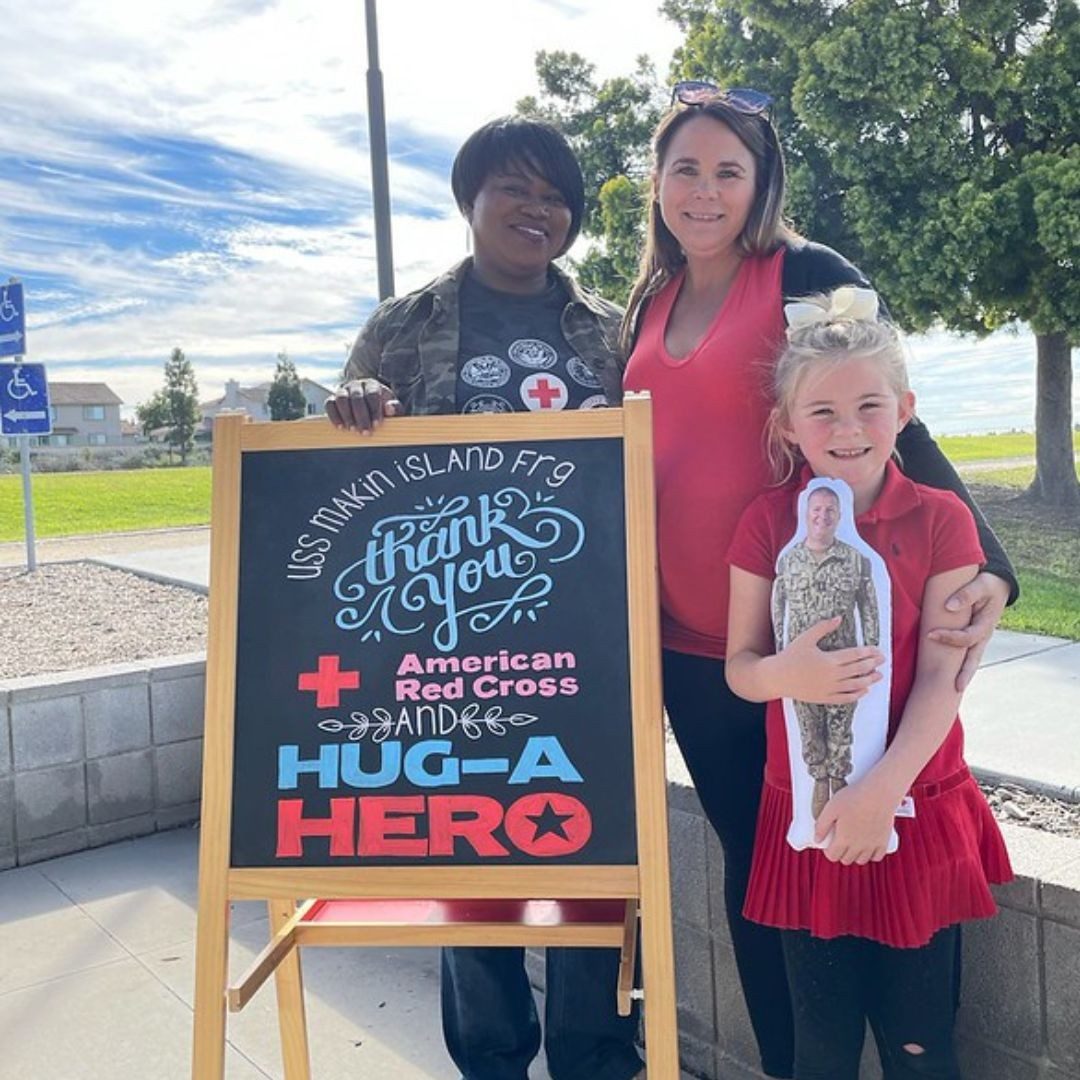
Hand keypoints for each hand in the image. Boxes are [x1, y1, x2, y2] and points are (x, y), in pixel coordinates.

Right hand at [325, 379, 400, 432]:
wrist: (368, 411)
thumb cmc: (383, 410)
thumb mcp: (393, 410)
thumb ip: (395, 409)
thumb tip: (389, 407)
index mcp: (372, 385)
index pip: (372, 394)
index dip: (374, 409)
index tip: (377, 424)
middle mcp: (356, 385)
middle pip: (356, 396)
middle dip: (361, 415)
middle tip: (365, 431)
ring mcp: (342, 391)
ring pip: (341, 398)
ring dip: (347, 415)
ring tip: (353, 429)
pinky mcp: (332, 400)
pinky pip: (329, 404)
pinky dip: (334, 416)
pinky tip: (341, 427)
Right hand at [778, 617, 883, 704]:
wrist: (777, 677)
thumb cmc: (790, 655)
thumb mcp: (806, 638)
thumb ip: (823, 627)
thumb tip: (839, 618)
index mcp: (829, 659)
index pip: (855, 655)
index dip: (868, 652)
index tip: (877, 650)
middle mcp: (832, 675)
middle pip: (858, 669)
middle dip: (872, 664)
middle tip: (882, 660)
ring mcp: (829, 688)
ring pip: (856, 684)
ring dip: (869, 680)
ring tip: (879, 675)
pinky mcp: (825, 698)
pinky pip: (846, 698)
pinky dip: (857, 694)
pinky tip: (864, 690)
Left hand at [814, 780, 895, 864]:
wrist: (879, 793)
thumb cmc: (854, 797)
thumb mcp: (831, 808)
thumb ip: (821, 825)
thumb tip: (817, 839)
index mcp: (844, 839)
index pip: (833, 856)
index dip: (828, 851)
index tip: (828, 843)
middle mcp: (858, 847)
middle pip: (846, 860)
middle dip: (840, 853)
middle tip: (839, 841)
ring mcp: (872, 845)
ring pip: (861, 860)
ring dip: (855, 855)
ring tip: (852, 843)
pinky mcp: (884, 841)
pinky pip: (877, 857)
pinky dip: (871, 855)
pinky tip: (867, 846)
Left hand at [926, 571, 1009, 691]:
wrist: (997, 583)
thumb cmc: (987, 582)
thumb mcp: (981, 584)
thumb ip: (966, 594)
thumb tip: (949, 606)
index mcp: (986, 623)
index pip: (967, 637)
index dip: (949, 637)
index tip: (930, 635)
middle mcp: (984, 635)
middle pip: (974, 658)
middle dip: (965, 673)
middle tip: (955, 688)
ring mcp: (980, 638)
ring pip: (972, 660)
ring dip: (963, 674)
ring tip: (953, 691)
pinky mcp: (973, 637)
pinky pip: (966, 654)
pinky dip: (959, 666)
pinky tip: (949, 677)